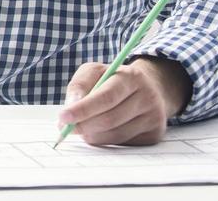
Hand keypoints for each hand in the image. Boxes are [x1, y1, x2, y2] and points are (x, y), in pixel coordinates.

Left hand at [58, 57, 191, 145]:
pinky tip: (100, 131)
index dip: (83, 109)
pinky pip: (123, 143)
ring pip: (115, 135)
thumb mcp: (95, 72)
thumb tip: (68, 111)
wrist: (148, 88)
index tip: (63, 117)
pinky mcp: (154, 134)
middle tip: (65, 127)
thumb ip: (79, 87)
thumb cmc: (113, 80)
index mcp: (132, 77)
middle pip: (110, 119)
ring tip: (82, 127)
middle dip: (83, 125)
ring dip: (92, 135)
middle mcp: (147, 97)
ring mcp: (154, 117)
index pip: (106, 96)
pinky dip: (105, 140)